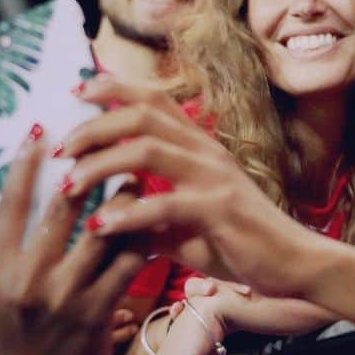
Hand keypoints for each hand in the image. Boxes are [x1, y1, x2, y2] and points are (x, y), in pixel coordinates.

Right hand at [0, 135, 145, 354]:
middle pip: (59, 207)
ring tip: (135, 166)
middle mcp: (23, 282)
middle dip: (84, 165)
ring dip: (121, 193)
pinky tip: (152, 210)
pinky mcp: (98, 312)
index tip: (41, 125)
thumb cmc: (12, 330)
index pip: (10, 202)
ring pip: (101, 229)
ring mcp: (63, 298)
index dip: (27, 160)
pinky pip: (126, 261)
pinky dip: (141, 232)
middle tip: (102, 133)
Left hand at [61, 77, 316, 295]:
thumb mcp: (186, 226)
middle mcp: (206, 152)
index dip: (112, 89)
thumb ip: (149, 215)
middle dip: (93, 127)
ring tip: (68, 186)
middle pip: (142, 115)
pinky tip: (100, 226)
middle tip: (59, 150)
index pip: (153, 99)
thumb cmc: (241, 243)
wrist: (295, 264)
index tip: (75, 94)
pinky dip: (127, 214)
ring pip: (147, 150)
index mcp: (199, 147)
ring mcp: (215, 178)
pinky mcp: (221, 210)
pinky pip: (166, 204)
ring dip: (101, 165)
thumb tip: (106, 217)